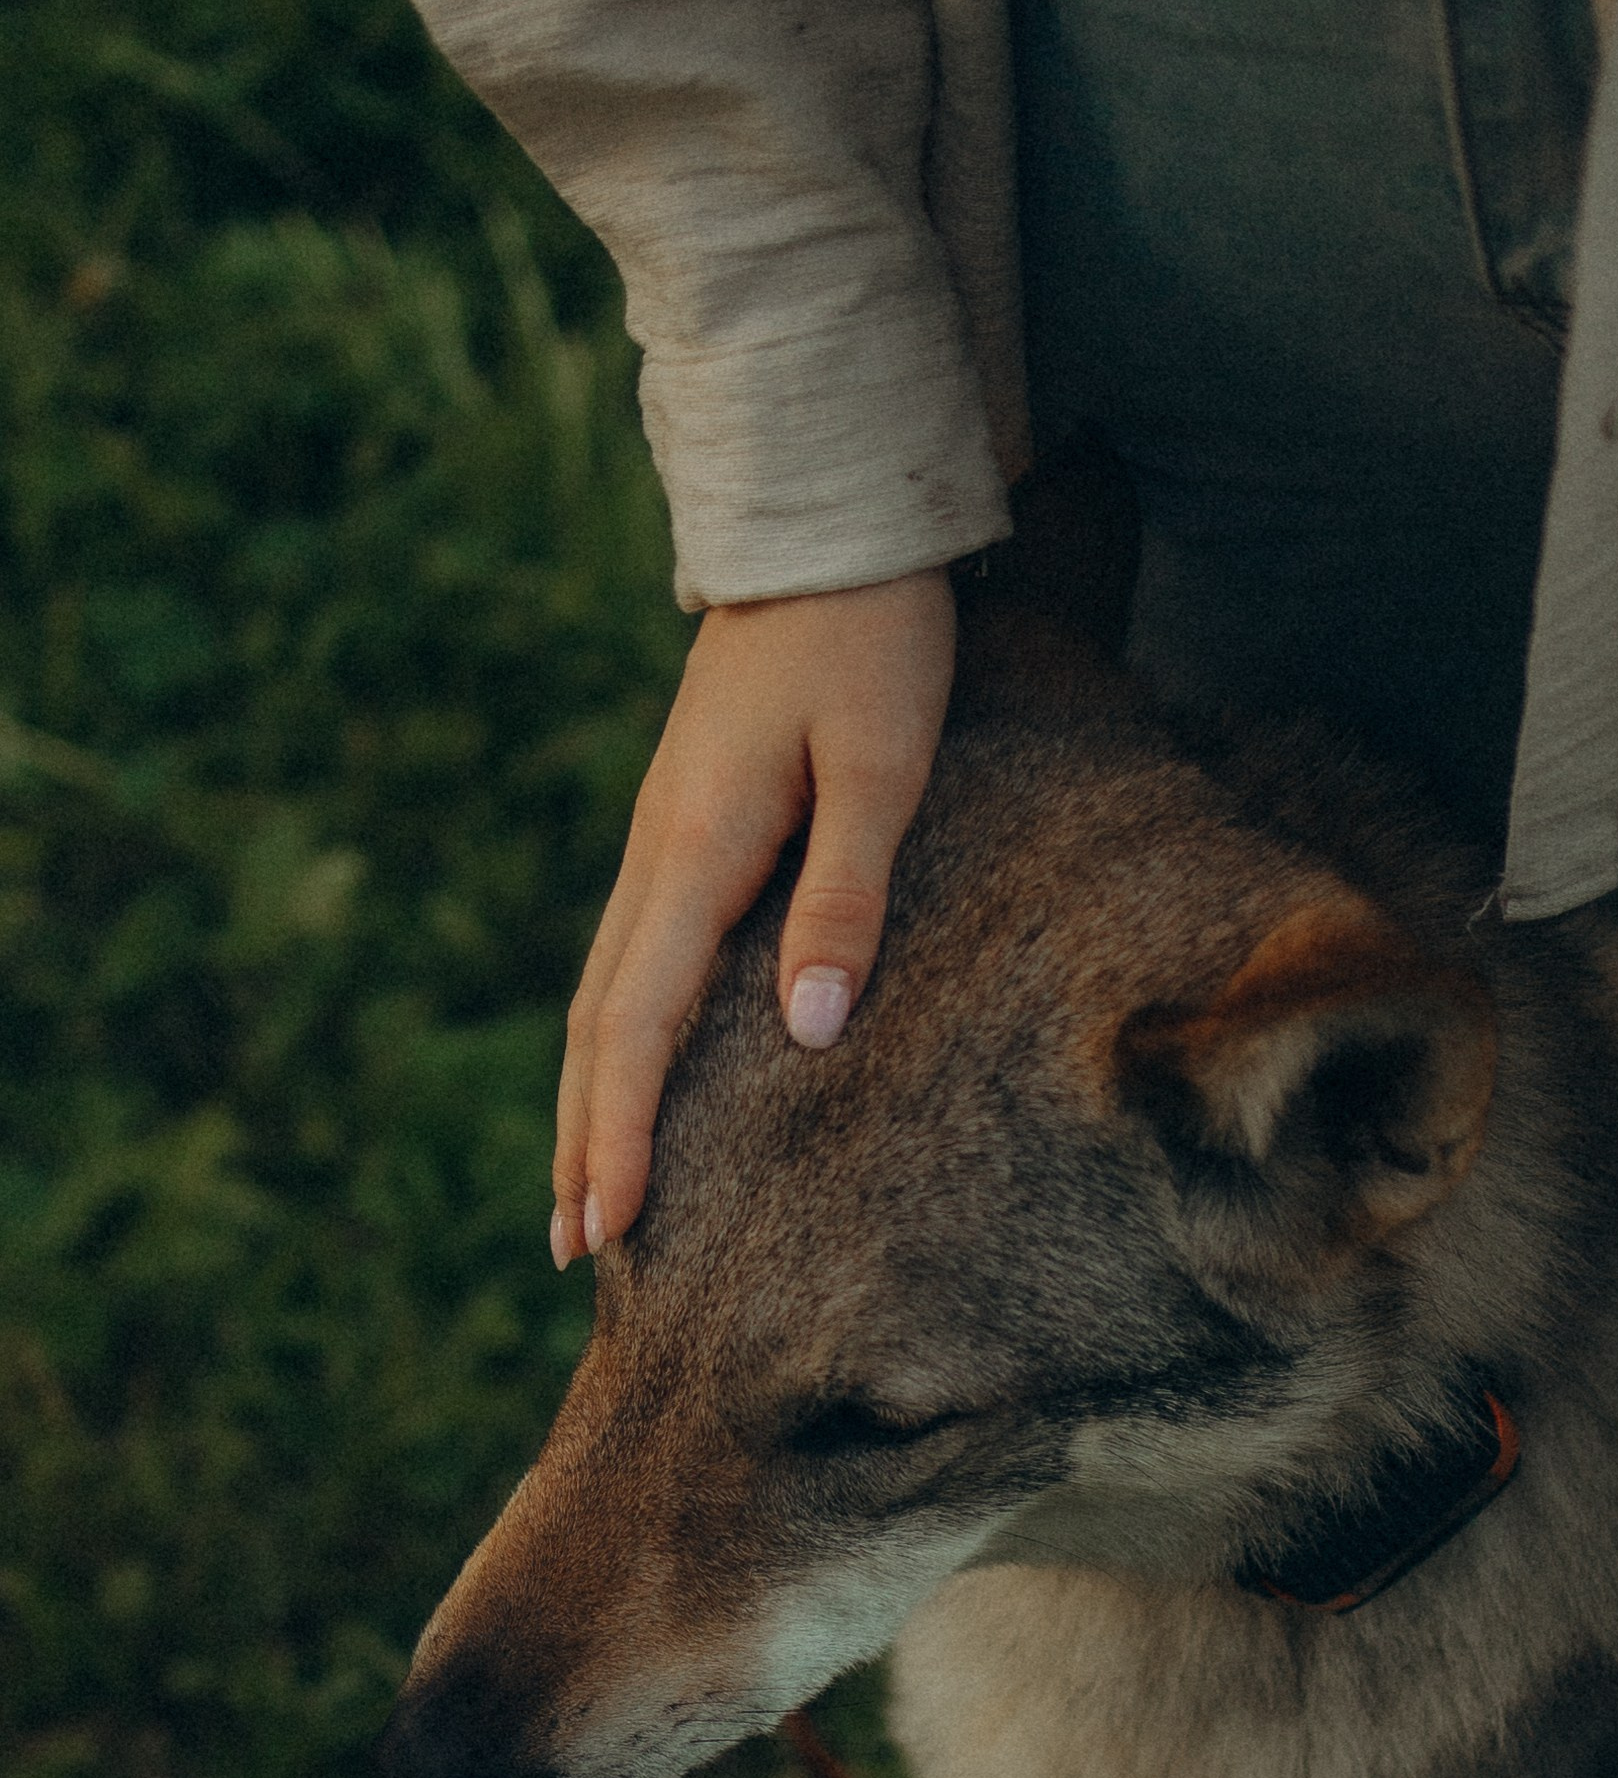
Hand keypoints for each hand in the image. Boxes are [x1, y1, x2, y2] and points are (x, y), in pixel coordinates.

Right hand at [551, 566, 955, 1263]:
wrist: (830, 524)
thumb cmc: (875, 640)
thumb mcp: (882, 767)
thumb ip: (846, 900)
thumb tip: (804, 1035)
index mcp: (699, 848)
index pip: (637, 1024)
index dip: (618, 1134)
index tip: (605, 1230)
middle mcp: (662, 852)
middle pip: (598, 1026)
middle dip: (582, 1141)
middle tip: (575, 1253)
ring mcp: (666, 839)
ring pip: (605, 993)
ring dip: (589, 1097)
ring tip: (586, 1193)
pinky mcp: (689, 827)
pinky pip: (636, 958)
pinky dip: (620, 1039)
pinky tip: (633, 1078)